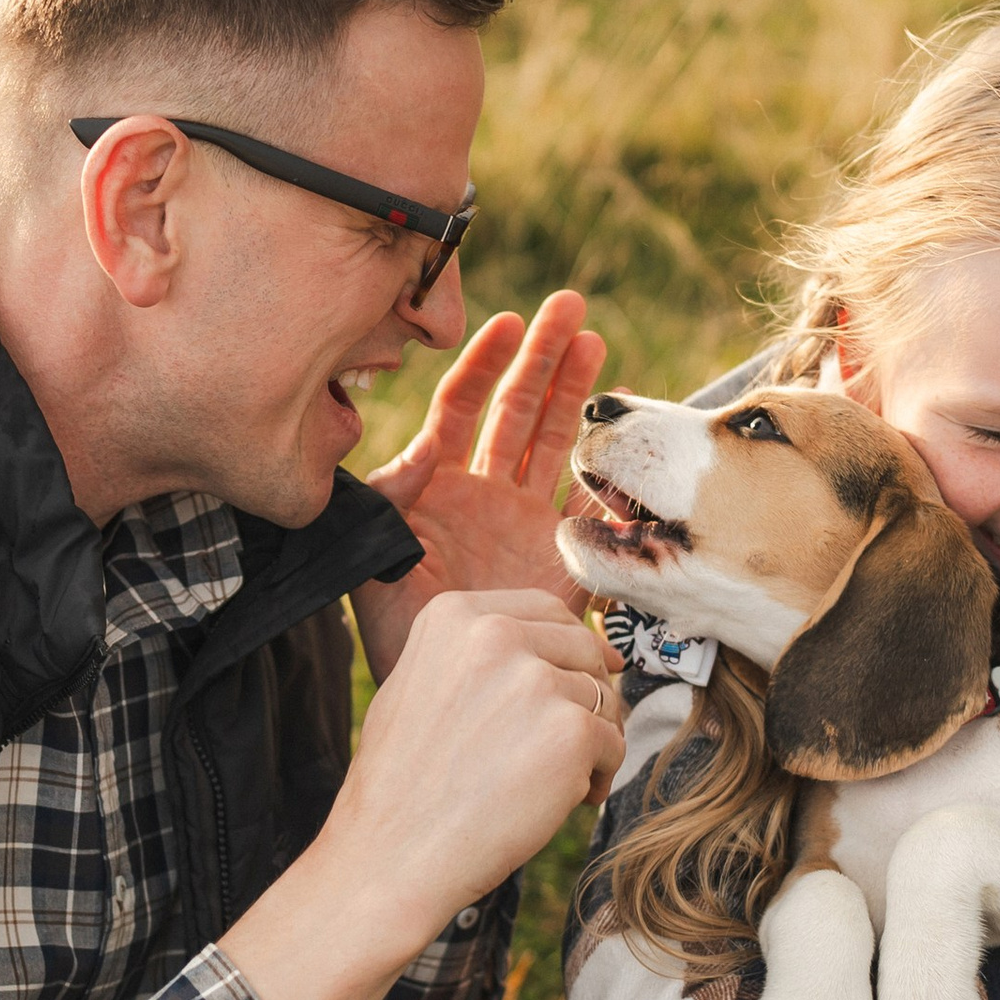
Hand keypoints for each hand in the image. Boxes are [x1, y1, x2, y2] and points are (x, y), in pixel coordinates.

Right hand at [220, 591, 622, 999]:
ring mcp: (536, 680)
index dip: (569, 646)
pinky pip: (614, 743)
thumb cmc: (401, 786)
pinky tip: (561, 804)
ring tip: (552, 783)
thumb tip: (560, 639)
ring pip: (601, 698)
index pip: (545, 609)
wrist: (391, 856)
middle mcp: (495, 635)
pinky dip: (599, 776)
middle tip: (565, 746)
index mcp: (454, 615)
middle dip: (584, 694)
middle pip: (582, 648)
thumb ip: (478, 655)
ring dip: (590, 741)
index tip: (579, 675)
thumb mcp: (418, 686)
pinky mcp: (571, 731)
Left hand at [352, 290, 606, 681]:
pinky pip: (593, 507)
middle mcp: (485, 496)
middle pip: (518, 411)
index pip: (459, 409)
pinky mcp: (566, 560)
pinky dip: (609, 472)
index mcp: (436, 488)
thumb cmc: (397, 633)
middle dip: (542, 357)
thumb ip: (387, 499)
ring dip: (574, 392)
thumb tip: (417, 452)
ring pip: (555, 442)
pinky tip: (623, 435)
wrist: (442, 694)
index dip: (482, 364)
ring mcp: (528, 523)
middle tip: (569, 306)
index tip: (503, 321)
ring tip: (593, 339)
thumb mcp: (375, 557)